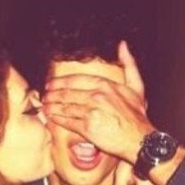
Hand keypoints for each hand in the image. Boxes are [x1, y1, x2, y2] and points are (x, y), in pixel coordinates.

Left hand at [44, 41, 155, 162]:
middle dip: (52, 94)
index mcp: (105, 85)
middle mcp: (96, 97)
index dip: (60, 82)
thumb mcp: (136, 86)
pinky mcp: (87, 128)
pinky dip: (57, 119)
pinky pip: (68, 122)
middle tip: (44, 96)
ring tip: (45, 106)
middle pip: (67, 93)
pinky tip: (51, 117)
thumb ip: (129, 64)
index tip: (51, 84)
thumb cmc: (137, 115)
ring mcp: (91, 112)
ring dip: (52, 106)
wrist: (140, 139)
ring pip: (65, 107)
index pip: (75, 80)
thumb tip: (123, 44)